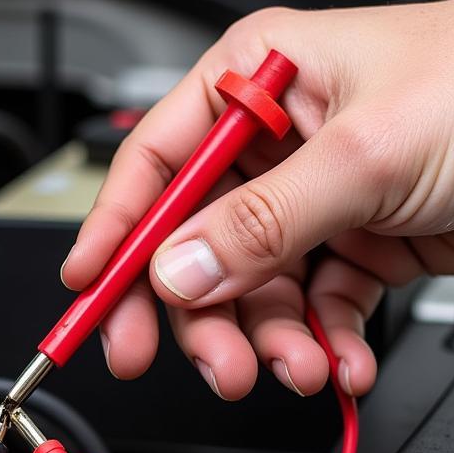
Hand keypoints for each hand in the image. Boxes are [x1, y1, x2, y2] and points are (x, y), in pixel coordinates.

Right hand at [62, 0, 453, 399]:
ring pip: (256, 288)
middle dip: (203, 314)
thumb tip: (179, 270)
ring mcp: (314, 197)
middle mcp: (275, 140)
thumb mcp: (365, 152)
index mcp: (255, 82)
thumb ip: (262, 220)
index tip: (88, 293)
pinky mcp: (356, 242)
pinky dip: (324, 343)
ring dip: (274, 341)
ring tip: (301, 370)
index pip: (155, 165)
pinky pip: (315, 307)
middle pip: (198, 243)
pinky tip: (338, 362)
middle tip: (206, 365)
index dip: (115, 232)